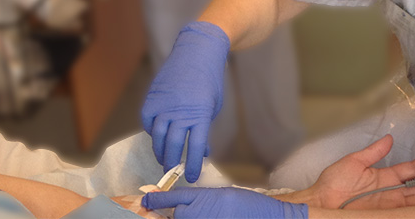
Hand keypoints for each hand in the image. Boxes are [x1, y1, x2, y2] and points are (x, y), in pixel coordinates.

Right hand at [140, 22, 230, 181]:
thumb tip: (201, 151)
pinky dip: (151, 132)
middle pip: (173, 145)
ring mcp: (164, 104)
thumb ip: (204, 128)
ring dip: (160, 151)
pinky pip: (148, 121)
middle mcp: (180, 111)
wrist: (197, 52)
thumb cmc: (209, 81)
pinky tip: (157, 137)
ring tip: (164, 159)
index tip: (193, 177)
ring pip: (157, 136)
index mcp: (200, 114)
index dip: (193, 165)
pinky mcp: (152, 97)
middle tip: (172, 172)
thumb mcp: (212, 106)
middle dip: (172, 163)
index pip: (196, 148)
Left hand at [142, 187, 307, 218]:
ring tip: (206, 213)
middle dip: (174, 216)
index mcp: (202, 198)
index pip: (171, 198)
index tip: (145, 201)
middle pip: (174, 216)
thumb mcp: (222, 196)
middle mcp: (198, 213)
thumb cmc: (247, 206)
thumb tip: (179, 205)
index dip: (156, 200)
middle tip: (183, 214)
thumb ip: (200, 200)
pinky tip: (212, 216)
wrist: (269, 218)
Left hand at [306, 135, 414, 209]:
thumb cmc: (333, 183)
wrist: (321, 203)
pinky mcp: (387, 216)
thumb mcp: (354, 162)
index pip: (412, 170)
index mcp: (386, 177)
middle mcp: (392, 193)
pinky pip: (408, 214)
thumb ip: (373, 152)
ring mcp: (391, 207)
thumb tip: (388, 138)